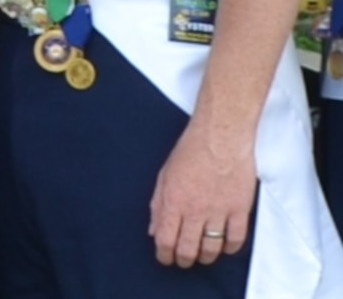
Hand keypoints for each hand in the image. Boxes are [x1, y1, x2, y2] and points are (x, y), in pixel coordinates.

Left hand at [148, 121, 256, 268]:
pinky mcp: (239, 209)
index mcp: (173, 200)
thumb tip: (154, 228)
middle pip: (188, 250)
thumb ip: (158, 203)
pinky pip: (235, 240)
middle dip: (184, 260)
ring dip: (205, 256)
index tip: (166, 257)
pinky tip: (224, 244)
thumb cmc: (193, 147)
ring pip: (211, 250)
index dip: (164, 255)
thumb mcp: (166, 173)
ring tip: (203, 254)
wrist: (221, 133)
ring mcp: (218, 211)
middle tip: (184, 259)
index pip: (165, 240)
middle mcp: (195, 210)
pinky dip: (229, 248)